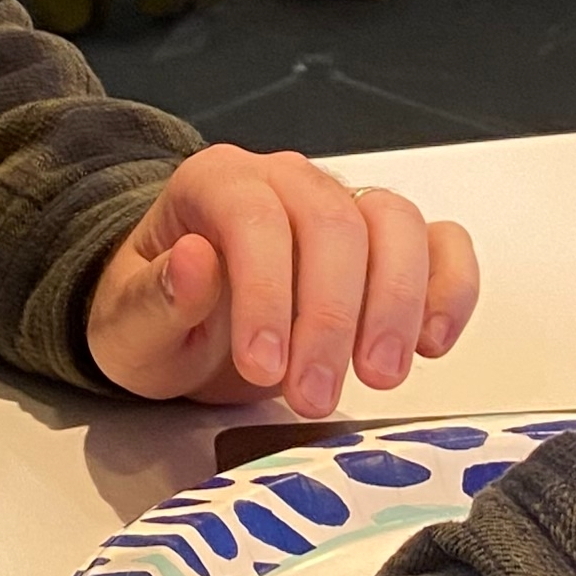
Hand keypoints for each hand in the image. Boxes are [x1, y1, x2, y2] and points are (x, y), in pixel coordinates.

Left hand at [84, 145, 479, 410]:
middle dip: (332, 315)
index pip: (255, 218)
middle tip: (315, 396)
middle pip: (334, 222)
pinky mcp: (388, 244)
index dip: (266, 292)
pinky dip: (449, 288)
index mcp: (215, 182)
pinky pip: (440, 243)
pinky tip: (431, 344)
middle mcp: (286, 179)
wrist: (182, 322)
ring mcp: (343, 204)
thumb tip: (196, 262)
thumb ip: (154, 299)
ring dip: (396, 303)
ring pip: (396, 223)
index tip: (263, 369)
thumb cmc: (156, 316)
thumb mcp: (126, 326)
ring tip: (378, 377)